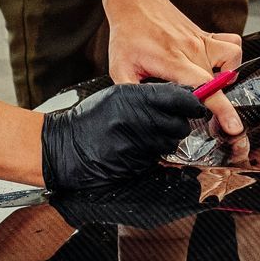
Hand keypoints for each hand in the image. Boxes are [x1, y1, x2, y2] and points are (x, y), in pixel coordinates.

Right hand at [41, 82, 228, 197]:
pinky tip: (134, 151)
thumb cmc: (90, 120)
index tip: (196, 106)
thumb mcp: (117, 97)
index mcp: (132, 97)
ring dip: (164, 143)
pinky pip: (155, 160)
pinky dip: (151, 156)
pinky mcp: (134, 164)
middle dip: (177, 126)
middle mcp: (136, 120)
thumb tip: (182, 96)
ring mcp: (136, 144)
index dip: (192, 103)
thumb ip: (149, 95)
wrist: (63, 147)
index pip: (178, 98)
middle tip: (166, 125)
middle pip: (179, 125)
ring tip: (145, 138)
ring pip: (170, 144)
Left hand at [105, 0, 244, 140]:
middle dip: (223, 107)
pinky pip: (233, 46)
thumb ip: (131, 95)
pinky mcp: (207, 36)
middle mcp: (193, 49)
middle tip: (218, 124)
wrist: (135, 1)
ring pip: (231, 62)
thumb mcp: (120, 69)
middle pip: (219, 82)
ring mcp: (202, 41)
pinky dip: (231, 60)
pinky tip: (216, 69)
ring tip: (211, 88)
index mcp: (172, 60)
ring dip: (227, 79)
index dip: (220, 109)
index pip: (203, 87)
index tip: (233, 126)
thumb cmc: (128, 34)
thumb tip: (138, 117)